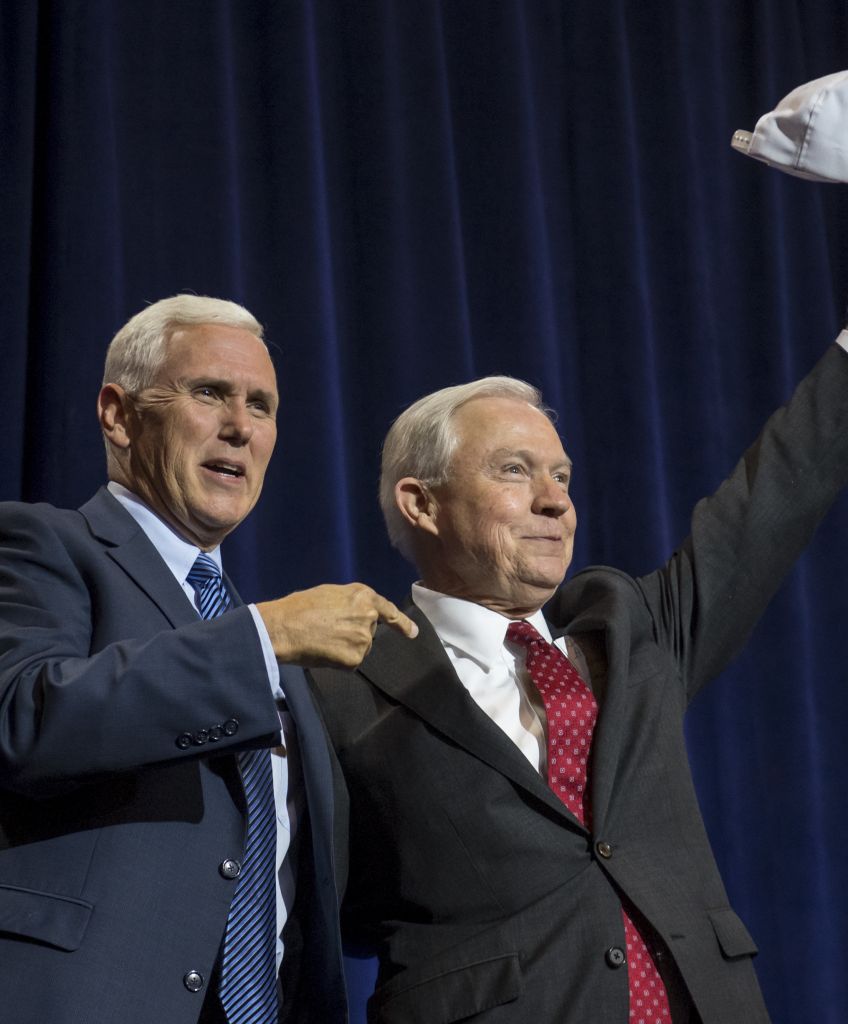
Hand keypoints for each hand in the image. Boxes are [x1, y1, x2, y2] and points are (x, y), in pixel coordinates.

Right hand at [256, 583, 417, 667]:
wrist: (285, 627)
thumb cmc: (300, 607)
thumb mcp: (330, 594)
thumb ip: (350, 603)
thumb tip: (354, 614)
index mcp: (363, 596)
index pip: (388, 611)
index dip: (402, 624)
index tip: (413, 633)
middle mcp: (368, 616)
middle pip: (369, 632)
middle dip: (354, 634)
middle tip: (328, 630)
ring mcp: (364, 639)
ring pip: (359, 649)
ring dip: (346, 648)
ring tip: (323, 640)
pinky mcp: (355, 658)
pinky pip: (350, 663)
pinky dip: (338, 661)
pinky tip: (324, 652)